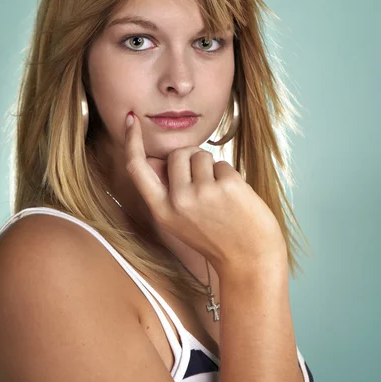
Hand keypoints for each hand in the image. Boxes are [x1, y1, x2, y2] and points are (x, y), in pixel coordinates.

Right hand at [124, 113, 287, 281]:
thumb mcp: (181, 221)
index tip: (131, 120)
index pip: (138, 167)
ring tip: (221, 196)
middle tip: (206, 182)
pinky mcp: (226, 185)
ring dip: (212, 168)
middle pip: (177, 153)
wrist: (249, 261)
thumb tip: (158, 159)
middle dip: (192, 157)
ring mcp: (202, 193)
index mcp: (161, 211)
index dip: (132, 141)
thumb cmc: (217, 237)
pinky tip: (235, 199)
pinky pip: (222, 163)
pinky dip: (230, 175)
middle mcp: (177, 201)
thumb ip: (168, 191)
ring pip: (201, 155)